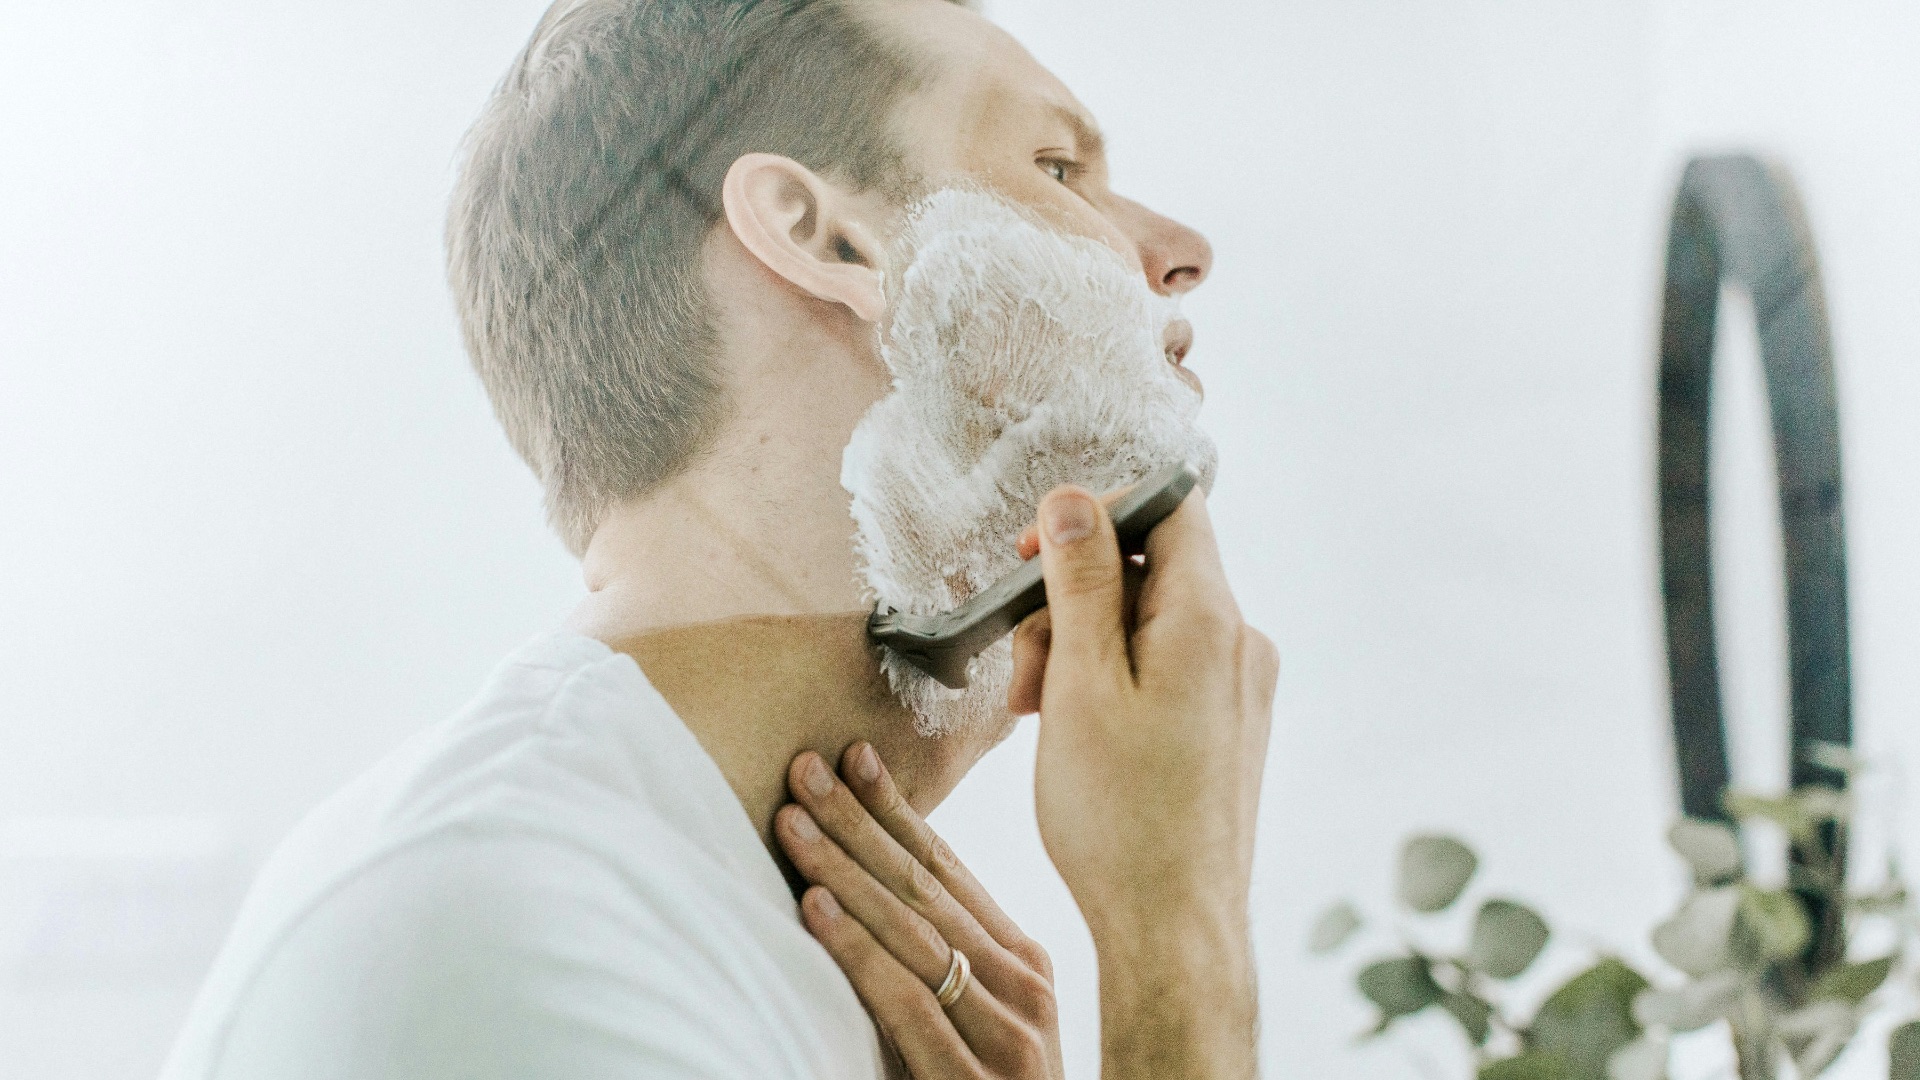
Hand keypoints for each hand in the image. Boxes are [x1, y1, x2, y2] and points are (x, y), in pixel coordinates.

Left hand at [777, 743, 1063, 1079]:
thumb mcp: (976, 1020)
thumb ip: (942, 964)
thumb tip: (869, 892)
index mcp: (1024, 962)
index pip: (948, 870)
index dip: (896, 811)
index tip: (851, 755)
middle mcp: (1024, 986)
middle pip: (924, 888)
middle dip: (858, 823)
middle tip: (802, 768)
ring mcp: (1007, 1035)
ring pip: (912, 934)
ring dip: (844, 872)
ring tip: (792, 823)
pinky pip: (906, 1004)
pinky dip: (857, 953)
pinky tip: (814, 910)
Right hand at [1024, 485, 1275, 1079]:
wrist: (1173, 927)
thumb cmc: (1120, 817)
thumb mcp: (1081, 683)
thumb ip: (1080, 582)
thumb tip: (1073, 499)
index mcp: (1209, 619)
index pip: (1168, 504)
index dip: (1095, 512)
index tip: (1032, 557)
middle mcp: (1239, 642)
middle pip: (1148, 567)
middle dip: (1072, 599)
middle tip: (1026, 669)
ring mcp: (1238, 686)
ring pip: (1147, 623)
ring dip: (1081, 647)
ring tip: (1040, 713)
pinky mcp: (1226, 724)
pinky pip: (1163, 669)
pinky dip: (1111, 683)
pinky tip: (1075, 732)